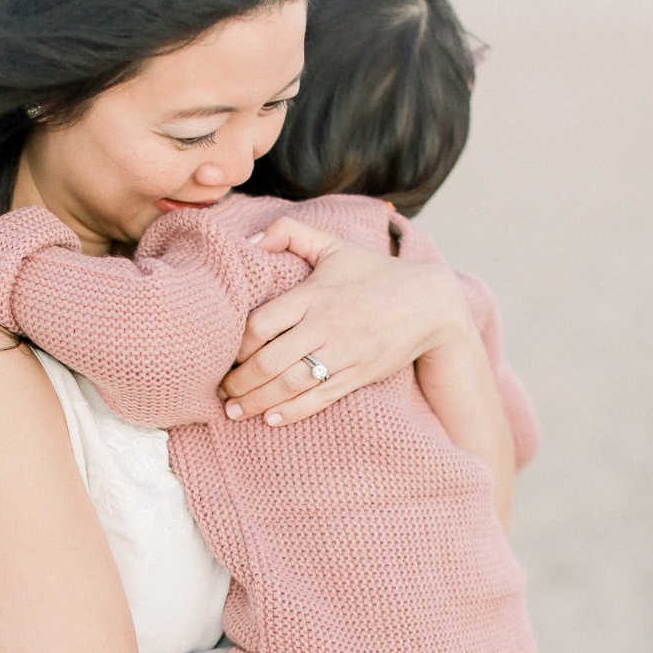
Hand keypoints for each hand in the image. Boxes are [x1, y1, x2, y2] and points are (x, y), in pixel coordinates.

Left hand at [220, 215, 469, 426]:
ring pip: (291, 384)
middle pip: (269, 360)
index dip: (236, 345)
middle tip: (222, 392)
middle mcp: (326, 325)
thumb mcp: (335, 245)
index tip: (223, 355)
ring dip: (258, 401)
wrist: (430, 303)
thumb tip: (251, 242)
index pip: (261, 324)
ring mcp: (344, 353)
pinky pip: (320, 398)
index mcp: (314, 294)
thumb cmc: (374, 273)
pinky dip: (293, 411)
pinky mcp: (359, 375)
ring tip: (236, 411)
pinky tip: (271, 419)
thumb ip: (290, 233)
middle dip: (240, 381)